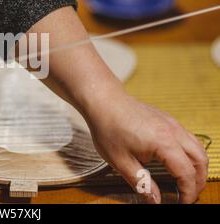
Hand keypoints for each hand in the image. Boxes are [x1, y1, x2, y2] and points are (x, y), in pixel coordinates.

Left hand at [85, 89, 207, 203]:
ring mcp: (172, 123)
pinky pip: (188, 138)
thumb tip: (155, 201)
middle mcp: (173, 131)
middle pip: (200, 160)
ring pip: (198, 148)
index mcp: (163, 143)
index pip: (186, 173)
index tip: (182, 203)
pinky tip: (177, 162)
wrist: (103, 100)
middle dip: (198, 182)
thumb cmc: (108, 127)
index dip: (187, 193)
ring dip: (197, 167)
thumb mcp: (120, 161)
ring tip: (186, 182)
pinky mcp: (167, 119)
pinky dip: (190, 154)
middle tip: (187, 196)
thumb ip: (141, 183)